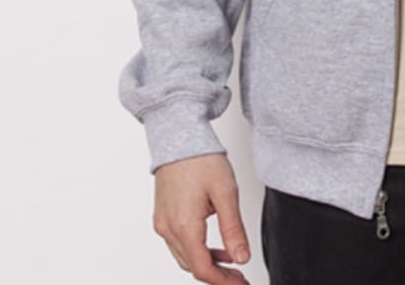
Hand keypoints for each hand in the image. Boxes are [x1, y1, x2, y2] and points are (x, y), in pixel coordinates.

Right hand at [152, 152, 251, 282]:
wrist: (178, 135)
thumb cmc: (201, 158)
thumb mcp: (225, 192)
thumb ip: (233, 228)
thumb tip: (242, 258)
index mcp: (184, 225)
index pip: (203, 268)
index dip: (223, 281)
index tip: (241, 283)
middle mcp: (168, 229)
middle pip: (192, 266)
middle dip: (217, 276)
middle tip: (240, 277)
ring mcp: (162, 223)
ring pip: (185, 256)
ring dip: (207, 263)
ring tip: (232, 262)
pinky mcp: (162, 216)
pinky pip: (179, 243)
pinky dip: (197, 250)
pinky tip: (215, 247)